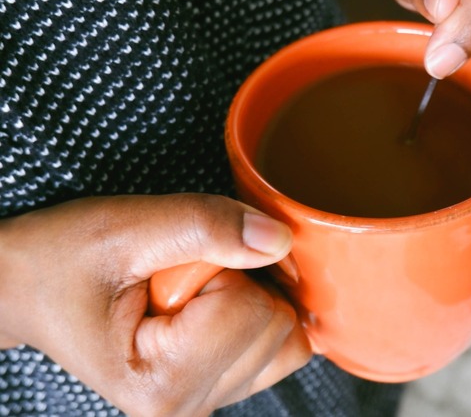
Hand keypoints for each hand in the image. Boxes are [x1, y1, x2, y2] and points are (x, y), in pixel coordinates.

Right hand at [0, 194, 310, 415]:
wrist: (26, 289)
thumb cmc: (58, 263)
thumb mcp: (122, 229)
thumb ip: (203, 227)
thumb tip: (278, 240)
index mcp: (161, 383)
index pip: (248, 309)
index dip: (218, 267)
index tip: (168, 268)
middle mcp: (188, 405)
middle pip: (276, 324)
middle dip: (236, 281)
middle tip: (174, 280)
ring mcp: (208, 399)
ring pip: (288, 336)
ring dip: (248, 295)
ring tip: (186, 292)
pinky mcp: (221, 385)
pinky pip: (282, 344)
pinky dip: (258, 311)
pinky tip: (211, 302)